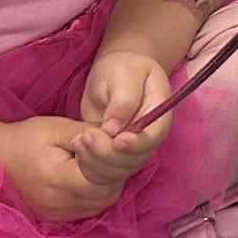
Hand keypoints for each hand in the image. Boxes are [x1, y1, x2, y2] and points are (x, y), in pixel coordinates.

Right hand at [1, 116, 122, 223]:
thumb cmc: (27, 138)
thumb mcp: (59, 128)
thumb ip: (90, 133)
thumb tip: (118, 135)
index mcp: (56, 178)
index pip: (101, 178)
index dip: (112, 158)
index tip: (111, 138)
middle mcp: (56, 203)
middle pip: (105, 194)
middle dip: (116, 171)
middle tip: (112, 148)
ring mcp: (55, 213)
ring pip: (101, 203)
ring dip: (110, 183)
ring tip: (103, 159)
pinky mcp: (56, 216)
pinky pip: (89, 208)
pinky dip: (98, 192)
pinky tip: (94, 174)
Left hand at [73, 49, 171, 188]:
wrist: (113, 73)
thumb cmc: (121, 68)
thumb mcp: (124, 74)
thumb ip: (123, 100)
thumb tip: (114, 129)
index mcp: (160, 110)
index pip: (155, 135)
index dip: (138, 144)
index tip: (117, 141)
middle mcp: (149, 133)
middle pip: (136, 157)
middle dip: (108, 153)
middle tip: (85, 137)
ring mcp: (133, 146)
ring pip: (119, 169)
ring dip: (96, 161)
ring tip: (78, 140)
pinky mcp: (115, 154)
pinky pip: (105, 170)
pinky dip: (89, 164)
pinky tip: (77, 147)